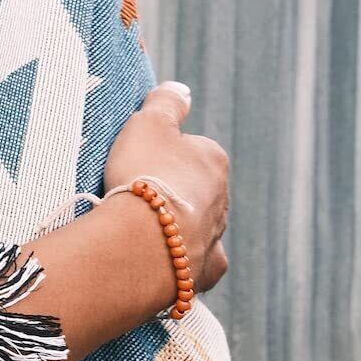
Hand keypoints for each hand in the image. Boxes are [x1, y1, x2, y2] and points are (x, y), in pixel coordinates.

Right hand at [102, 80, 230, 297]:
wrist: (141, 242)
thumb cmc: (143, 176)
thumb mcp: (148, 124)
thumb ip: (166, 103)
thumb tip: (182, 88)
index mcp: (214, 160)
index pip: (194, 149)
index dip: (165, 154)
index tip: (140, 162)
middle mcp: (223, 199)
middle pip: (199, 189)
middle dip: (175, 190)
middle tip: (137, 195)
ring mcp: (215, 237)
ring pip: (200, 225)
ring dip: (179, 224)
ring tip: (142, 228)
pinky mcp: (204, 272)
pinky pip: (196, 263)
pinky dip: (184, 260)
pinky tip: (165, 260)